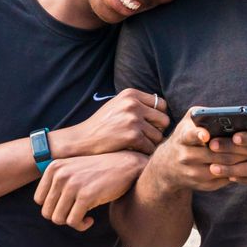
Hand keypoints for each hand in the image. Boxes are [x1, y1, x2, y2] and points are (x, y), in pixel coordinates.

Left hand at [34, 151, 147, 231]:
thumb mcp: (72, 170)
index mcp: (54, 167)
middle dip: (62, 217)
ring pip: (58, 219)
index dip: (53, 208)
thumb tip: (45, 211)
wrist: (125, 165)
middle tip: (76, 214)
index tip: (68, 207)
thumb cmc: (99, 171)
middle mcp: (60, 174)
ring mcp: (72, 185)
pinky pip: (73, 222)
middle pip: (47, 212)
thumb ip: (57, 184)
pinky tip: (90, 219)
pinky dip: (81, 225)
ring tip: (83, 217)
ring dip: (71, 222)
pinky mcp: (86, 196)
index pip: (39, 200)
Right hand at [53, 88, 169, 156]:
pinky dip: (145, 153)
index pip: (161, 104)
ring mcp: (133, 120)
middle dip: (158, 131)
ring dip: (151, 144)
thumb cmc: (102, 125)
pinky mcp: (132, 136)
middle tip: (146, 137)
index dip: (158, 117)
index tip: (150, 125)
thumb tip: (164, 111)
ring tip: (138, 145)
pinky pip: (151, 147)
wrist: (82, 139)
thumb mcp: (117, 105)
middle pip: (164, 120)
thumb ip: (137, 104)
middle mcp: (133, 104)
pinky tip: (134, 151)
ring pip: (159, 136)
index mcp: (130, 94)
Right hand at [148, 108, 246, 192]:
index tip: (206, 134)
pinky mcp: (201, 185)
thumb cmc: (186, 137)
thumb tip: (231, 113)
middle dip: (235, 149)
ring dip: (240, 162)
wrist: (167, 166)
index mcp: (182, 137)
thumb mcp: (188, 123)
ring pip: (222, 168)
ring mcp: (193, 173)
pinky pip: (224, 179)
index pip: (189, 135)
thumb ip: (204, 115)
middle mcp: (185, 156)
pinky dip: (237, 173)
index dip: (198, 135)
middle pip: (214, 154)